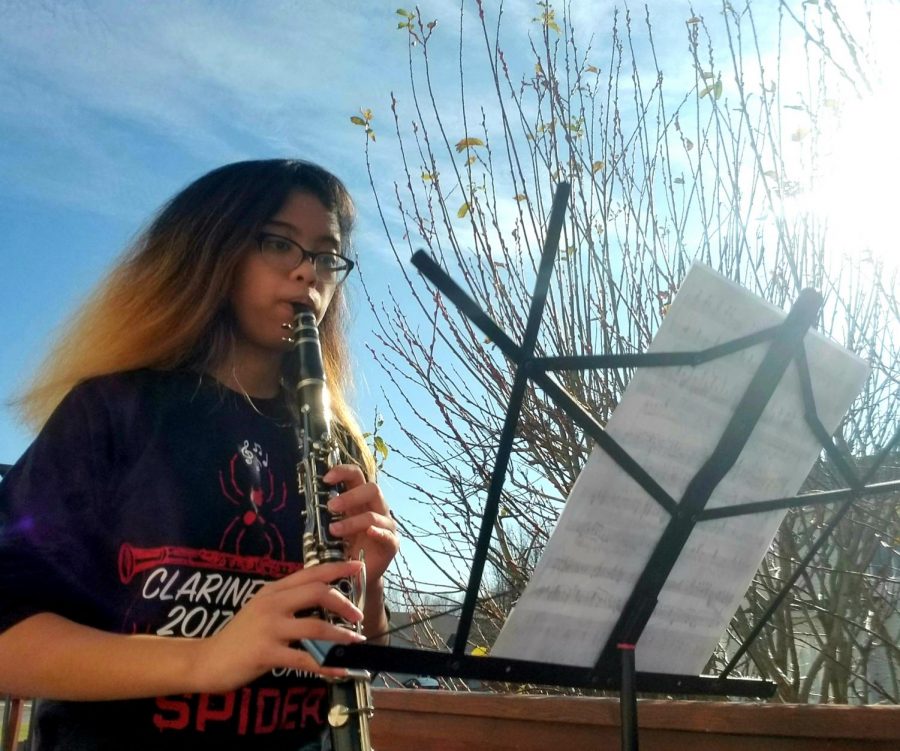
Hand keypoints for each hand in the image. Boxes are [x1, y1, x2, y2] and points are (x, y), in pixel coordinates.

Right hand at [192, 560, 365, 692]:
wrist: (207, 660)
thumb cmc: (240, 636)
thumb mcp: (262, 609)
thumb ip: (287, 601)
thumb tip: (323, 598)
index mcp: (274, 590)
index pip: (311, 573)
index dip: (337, 568)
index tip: (358, 566)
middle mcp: (273, 603)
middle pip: (318, 593)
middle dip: (344, 603)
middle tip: (359, 615)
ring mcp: (270, 628)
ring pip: (316, 626)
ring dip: (341, 635)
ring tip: (356, 641)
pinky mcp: (267, 653)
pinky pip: (306, 659)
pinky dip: (328, 664)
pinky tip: (341, 669)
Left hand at [323, 464, 399, 582]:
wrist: (358, 575)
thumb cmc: (344, 549)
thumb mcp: (332, 528)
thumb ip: (325, 515)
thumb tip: (307, 501)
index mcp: (361, 500)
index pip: (357, 476)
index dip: (343, 472)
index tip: (326, 478)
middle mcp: (376, 509)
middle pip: (372, 489)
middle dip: (350, 496)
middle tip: (331, 507)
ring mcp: (386, 525)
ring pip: (374, 515)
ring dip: (352, 522)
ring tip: (334, 531)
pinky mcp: (391, 543)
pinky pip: (386, 534)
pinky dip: (378, 532)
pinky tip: (368, 533)